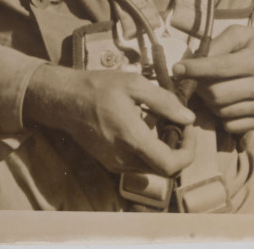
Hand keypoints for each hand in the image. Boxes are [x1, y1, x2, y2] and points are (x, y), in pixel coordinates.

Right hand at [24, 65, 195, 175]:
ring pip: (152, 166)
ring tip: (160, 120)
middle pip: (164, 168)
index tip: (189, 129)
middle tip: (179, 123)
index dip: (188, 151)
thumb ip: (164, 101)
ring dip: (163, 148)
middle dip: (178, 148)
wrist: (65, 100)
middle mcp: (124, 158)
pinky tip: (143, 125)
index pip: (170, 165)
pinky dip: (148, 149)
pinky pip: (137, 163)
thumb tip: (188, 117)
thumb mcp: (134, 84)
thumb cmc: (98, 88)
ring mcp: (115, 163)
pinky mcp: (109, 162)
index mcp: (132, 139)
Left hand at [173, 26, 253, 133]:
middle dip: (200, 87)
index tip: (177, 69)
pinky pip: (231, 125)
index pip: (218, 68)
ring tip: (211, 88)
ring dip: (209, 101)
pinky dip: (221, 115)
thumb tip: (192, 59)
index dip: (194, 69)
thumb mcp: (240, 34)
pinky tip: (224, 100)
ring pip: (222, 111)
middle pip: (217, 94)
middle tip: (195, 79)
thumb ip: (217, 44)